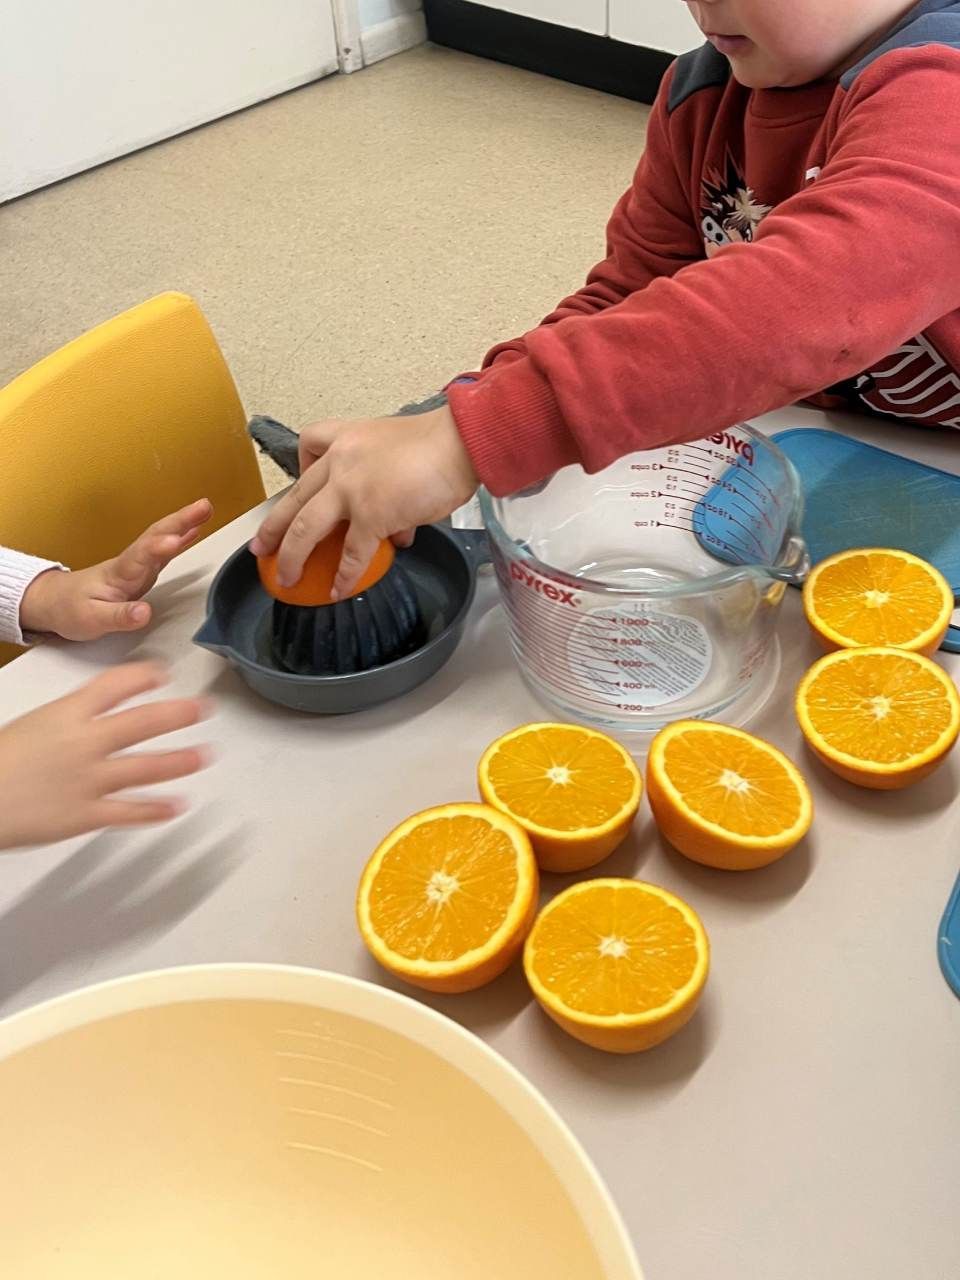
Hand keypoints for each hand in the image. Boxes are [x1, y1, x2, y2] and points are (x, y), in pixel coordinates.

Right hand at [0, 662, 209, 850]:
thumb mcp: (30, 725)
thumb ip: (64, 721)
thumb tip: (87, 720)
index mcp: (65, 714)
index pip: (114, 685)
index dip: (142, 677)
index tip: (161, 674)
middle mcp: (84, 743)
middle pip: (142, 722)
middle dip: (177, 715)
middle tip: (201, 709)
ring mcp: (89, 780)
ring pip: (146, 767)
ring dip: (179, 761)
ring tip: (204, 755)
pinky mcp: (86, 815)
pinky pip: (130, 812)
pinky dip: (156, 810)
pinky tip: (177, 806)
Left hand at [20, 498, 212, 640]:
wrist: (56, 602)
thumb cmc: (72, 609)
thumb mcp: (92, 620)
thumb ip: (120, 616)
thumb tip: (146, 613)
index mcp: (119, 574)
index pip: (140, 557)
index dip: (157, 549)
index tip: (174, 541)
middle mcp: (130, 563)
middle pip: (156, 536)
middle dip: (180, 521)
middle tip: (204, 506)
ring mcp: (137, 564)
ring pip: (161, 538)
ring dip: (183, 523)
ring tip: (206, 510)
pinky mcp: (142, 570)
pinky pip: (164, 550)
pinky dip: (181, 538)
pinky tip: (195, 530)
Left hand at [249, 406, 476, 599]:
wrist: (461, 442)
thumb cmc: (442, 444)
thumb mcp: (400, 451)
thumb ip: (389, 486)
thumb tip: (397, 530)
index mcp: (347, 438)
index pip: (308, 444)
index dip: (301, 469)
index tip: (303, 488)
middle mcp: (340, 461)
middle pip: (294, 497)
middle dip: (273, 526)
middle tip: (260, 546)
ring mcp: (351, 489)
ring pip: (305, 528)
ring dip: (292, 557)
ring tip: (286, 578)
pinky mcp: (371, 514)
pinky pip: (351, 553)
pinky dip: (343, 575)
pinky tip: (338, 590)